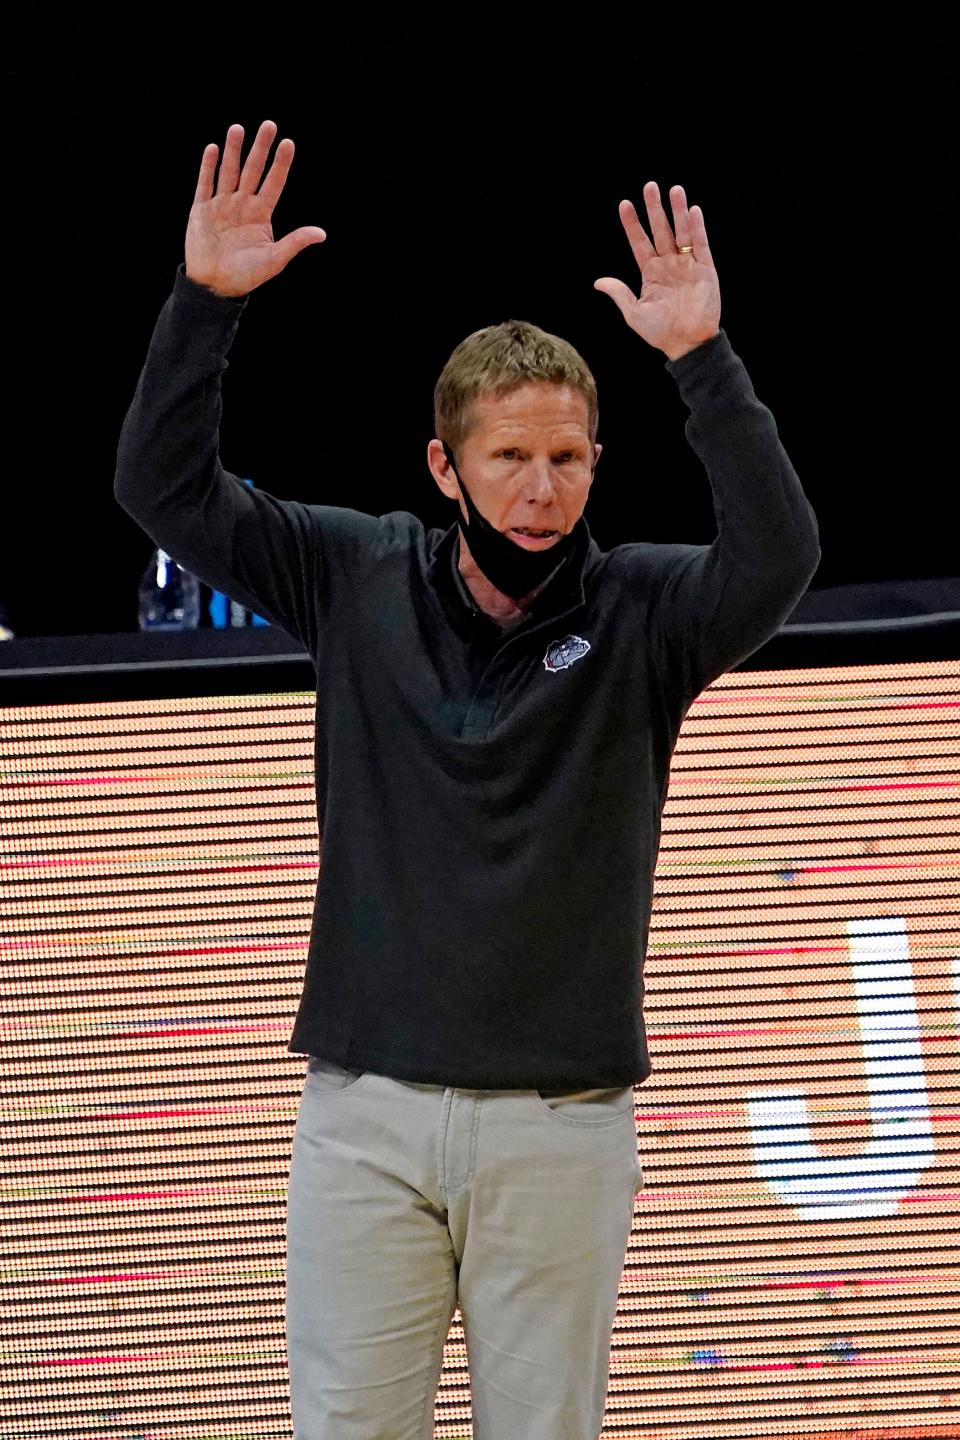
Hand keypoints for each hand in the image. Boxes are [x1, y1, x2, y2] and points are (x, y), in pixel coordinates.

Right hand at [185, 120, 325, 296]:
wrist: (215, 285)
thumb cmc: (246, 275)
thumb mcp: (275, 259)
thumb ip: (295, 242)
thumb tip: (322, 234)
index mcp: (261, 214)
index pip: (274, 183)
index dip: (280, 164)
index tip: (288, 143)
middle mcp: (242, 205)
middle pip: (253, 170)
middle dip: (260, 148)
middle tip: (268, 124)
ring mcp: (221, 205)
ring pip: (229, 171)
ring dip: (233, 151)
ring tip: (238, 129)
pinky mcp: (201, 210)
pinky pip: (205, 184)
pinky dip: (208, 167)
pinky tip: (213, 148)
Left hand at [594, 183, 719, 359]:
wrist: (688, 343)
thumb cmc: (660, 332)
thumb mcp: (634, 313)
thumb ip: (619, 293)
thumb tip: (598, 282)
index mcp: (651, 273)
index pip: (639, 242)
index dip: (632, 224)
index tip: (624, 205)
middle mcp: (669, 265)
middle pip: (660, 230)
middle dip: (655, 209)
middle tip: (650, 186)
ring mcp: (687, 265)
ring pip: (681, 232)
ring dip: (678, 211)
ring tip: (674, 190)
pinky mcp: (705, 269)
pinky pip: (700, 244)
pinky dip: (697, 228)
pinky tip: (692, 211)